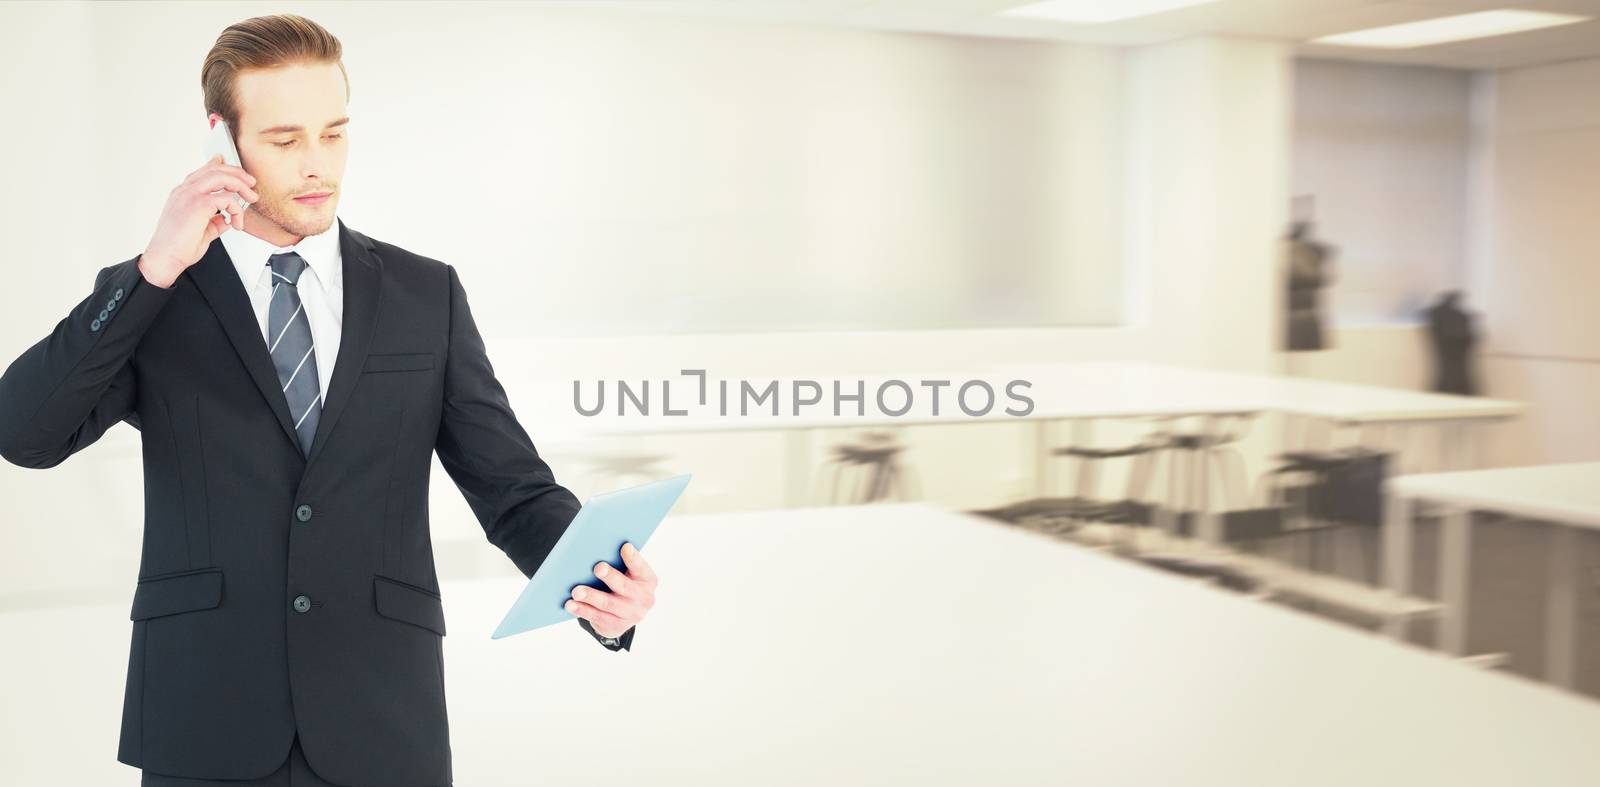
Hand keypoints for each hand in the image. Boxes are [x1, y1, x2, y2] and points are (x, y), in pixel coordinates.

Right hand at [139, 153, 259, 287]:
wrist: (165, 258)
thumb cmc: (178, 248)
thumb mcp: (201, 231)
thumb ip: (214, 221)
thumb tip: (226, 219)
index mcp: (182, 194)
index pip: (203, 172)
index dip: (219, 165)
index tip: (233, 168)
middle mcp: (185, 191)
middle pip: (215, 170)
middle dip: (237, 173)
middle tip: (251, 183)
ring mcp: (190, 195)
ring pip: (221, 177)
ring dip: (241, 185)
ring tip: (251, 197)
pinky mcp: (198, 204)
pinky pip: (227, 199)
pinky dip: (237, 211)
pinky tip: (237, 224)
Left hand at [565, 542, 655, 638]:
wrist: (627, 614)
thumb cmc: (624, 584)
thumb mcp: (630, 574)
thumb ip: (621, 564)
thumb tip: (597, 549)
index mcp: (647, 580)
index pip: (640, 567)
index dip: (633, 558)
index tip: (625, 547)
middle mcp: (644, 598)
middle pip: (624, 586)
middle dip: (610, 577)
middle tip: (598, 568)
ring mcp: (631, 614)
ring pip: (608, 604)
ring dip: (591, 596)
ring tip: (576, 591)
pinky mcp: (617, 626)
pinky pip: (598, 617)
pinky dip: (583, 611)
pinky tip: (571, 605)